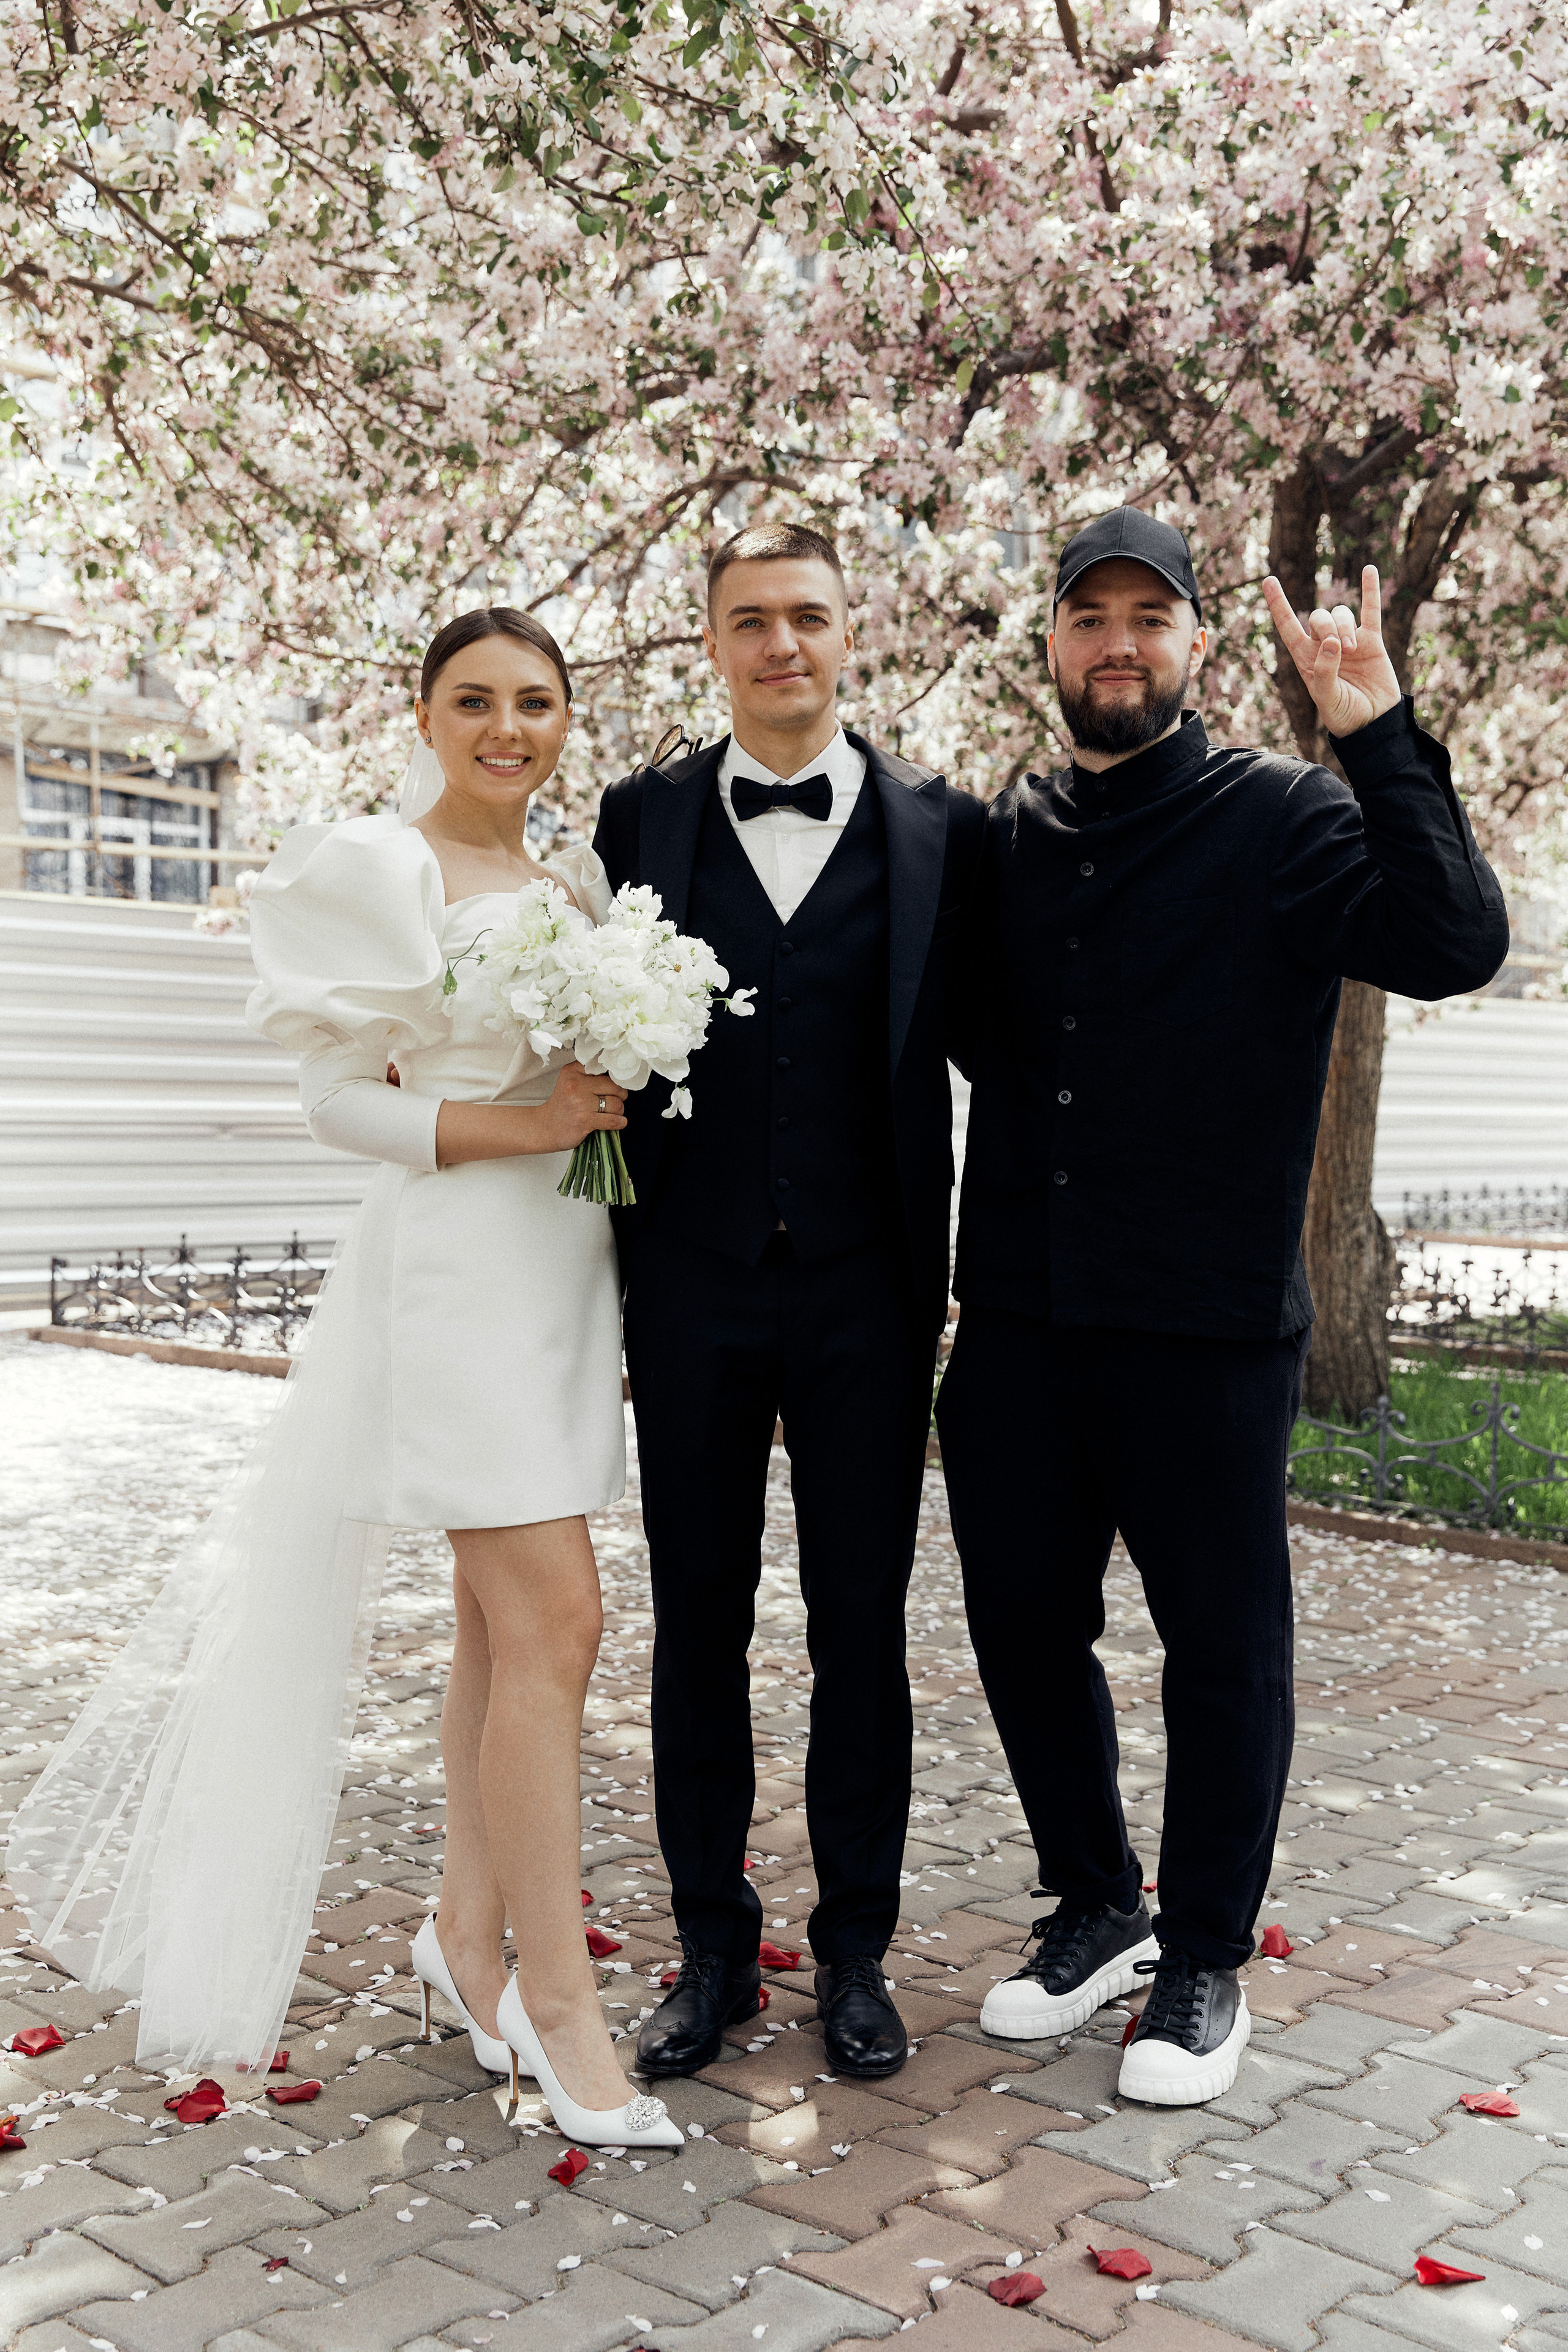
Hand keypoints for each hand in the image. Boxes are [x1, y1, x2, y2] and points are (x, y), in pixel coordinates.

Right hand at [536, 1061, 627, 1152]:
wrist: (545, 1127)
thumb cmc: (562, 1106)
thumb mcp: (569, 1081)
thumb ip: (588, 1074)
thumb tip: (616, 1074)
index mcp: (572, 1071)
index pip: (604, 1068)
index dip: (613, 1078)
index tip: (612, 1085)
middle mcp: (575, 1085)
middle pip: (614, 1086)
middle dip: (620, 1095)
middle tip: (615, 1100)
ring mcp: (580, 1103)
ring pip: (616, 1103)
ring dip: (619, 1110)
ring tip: (611, 1112)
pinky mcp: (585, 1120)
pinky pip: (613, 1120)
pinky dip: (620, 1122)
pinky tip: (618, 1122)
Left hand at [1261, 564, 1402, 738]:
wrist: (1374, 722)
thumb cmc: (1345, 715)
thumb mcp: (1327, 699)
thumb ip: (1325, 672)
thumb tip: (1330, 642)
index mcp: (1306, 659)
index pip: (1288, 626)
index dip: (1278, 604)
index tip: (1269, 580)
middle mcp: (1324, 647)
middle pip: (1318, 618)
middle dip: (1327, 626)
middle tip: (1341, 649)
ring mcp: (1349, 642)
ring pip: (1342, 614)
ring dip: (1345, 626)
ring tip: (1353, 649)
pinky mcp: (1372, 641)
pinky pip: (1371, 611)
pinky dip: (1369, 591)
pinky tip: (1369, 570)